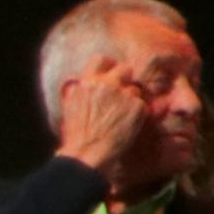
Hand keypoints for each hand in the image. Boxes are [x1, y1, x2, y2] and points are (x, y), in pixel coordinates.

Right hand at [56, 59, 149, 180]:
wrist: (87, 153)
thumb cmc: (77, 134)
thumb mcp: (70, 106)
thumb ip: (79, 90)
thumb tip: (82, 79)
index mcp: (86, 83)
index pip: (100, 60)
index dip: (109, 65)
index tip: (112, 72)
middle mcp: (105, 84)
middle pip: (125, 69)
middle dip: (126, 80)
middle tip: (123, 95)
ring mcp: (123, 94)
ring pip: (135, 90)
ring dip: (132, 101)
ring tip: (120, 118)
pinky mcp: (137, 106)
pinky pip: (143, 105)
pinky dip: (139, 114)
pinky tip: (128, 126)